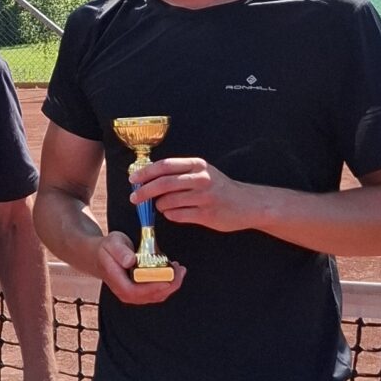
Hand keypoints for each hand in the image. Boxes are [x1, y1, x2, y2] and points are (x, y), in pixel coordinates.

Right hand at [91, 228, 185, 304]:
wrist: (99, 256)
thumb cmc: (106, 249)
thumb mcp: (111, 243)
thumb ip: (120, 251)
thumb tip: (130, 260)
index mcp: (117, 283)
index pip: (136, 291)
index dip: (154, 287)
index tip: (168, 278)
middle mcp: (126, 293)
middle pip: (151, 296)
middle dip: (169, 285)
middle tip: (179, 271)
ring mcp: (134, 294)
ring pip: (157, 295)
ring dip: (171, 284)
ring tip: (179, 269)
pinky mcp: (141, 292)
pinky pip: (157, 291)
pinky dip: (168, 283)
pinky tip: (173, 271)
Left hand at [131, 156, 252, 233]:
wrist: (247, 204)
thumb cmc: (219, 187)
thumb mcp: (203, 172)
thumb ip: (180, 172)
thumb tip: (148, 177)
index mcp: (197, 165)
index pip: (165, 165)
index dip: (146, 172)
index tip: (133, 179)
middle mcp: (201, 179)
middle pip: (163, 184)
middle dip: (144, 191)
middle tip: (134, 198)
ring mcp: (204, 197)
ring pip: (168, 201)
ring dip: (160, 206)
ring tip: (164, 206)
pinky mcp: (206, 214)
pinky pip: (177, 215)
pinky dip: (170, 215)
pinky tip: (175, 213)